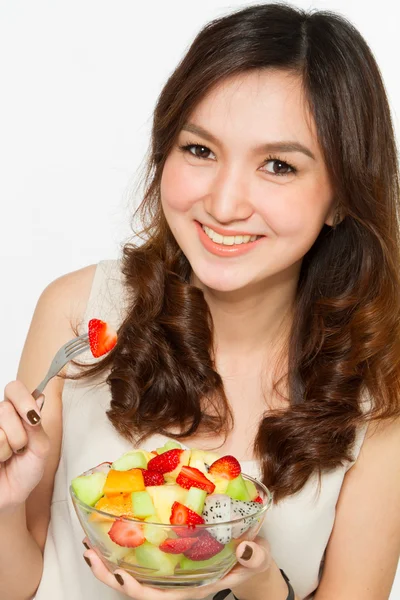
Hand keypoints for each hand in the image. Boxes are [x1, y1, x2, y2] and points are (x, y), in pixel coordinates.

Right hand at [0, 381, 49, 513]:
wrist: (10, 495)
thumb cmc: (26, 470)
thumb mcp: (41, 448)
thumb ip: (37, 426)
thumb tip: (38, 400)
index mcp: (16, 410)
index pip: (14, 388)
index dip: (24, 399)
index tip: (33, 417)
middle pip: (5, 408)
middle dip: (19, 433)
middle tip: (20, 447)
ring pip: (0, 428)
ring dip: (9, 447)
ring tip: (9, 456)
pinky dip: (0, 455)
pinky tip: (0, 460)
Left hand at [82, 535, 270, 598]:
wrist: (254, 557)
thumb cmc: (254, 560)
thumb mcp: (259, 559)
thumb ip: (254, 557)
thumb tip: (245, 549)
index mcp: (196, 586)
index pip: (162, 597)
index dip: (137, 590)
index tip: (118, 574)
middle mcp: (180, 581)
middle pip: (140, 587)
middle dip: (111, 575)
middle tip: (89, 554)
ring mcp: (175, 569)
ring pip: (139, 572)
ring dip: (112, 560)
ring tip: (91, 543)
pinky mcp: (174, 554)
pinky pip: (147, 555)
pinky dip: (128, 545)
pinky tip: (116, 531)